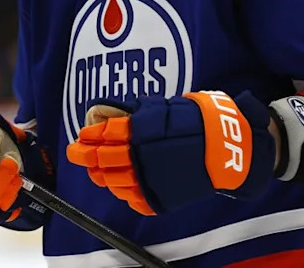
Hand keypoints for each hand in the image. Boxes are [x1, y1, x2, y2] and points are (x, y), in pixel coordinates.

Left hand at [66, 91, 276, 214]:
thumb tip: (106, 111)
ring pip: (113, 181)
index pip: (105, 134)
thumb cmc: (197, 121)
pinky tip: (117, 185)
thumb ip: (136, 112)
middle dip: (85, 156)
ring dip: (100, 174)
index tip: (82, 136)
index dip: (90, 135)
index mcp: (141, 131)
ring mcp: (148, 179)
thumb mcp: (165, 106)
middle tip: (76, 153)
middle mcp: (141, 156)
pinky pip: (132, 197)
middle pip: (103, 158)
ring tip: (94, 170)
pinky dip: (122, 191)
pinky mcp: (159, 197)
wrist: (227, 149)